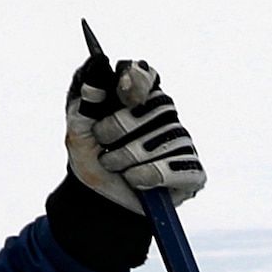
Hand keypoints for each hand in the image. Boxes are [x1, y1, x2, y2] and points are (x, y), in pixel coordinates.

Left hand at [62, 54, 205, 214]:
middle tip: (103, 143)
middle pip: (152, 107)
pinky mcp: (193, 172)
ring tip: (115, 167)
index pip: (145, 74)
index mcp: (138, 97)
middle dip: (118, 128)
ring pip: (159, 141)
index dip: (137, 80)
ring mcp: (182, 143)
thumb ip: (85, 102)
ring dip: (127, 158)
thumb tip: (95, 71)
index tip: (123, 93)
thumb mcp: (78, 130)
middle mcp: (165, 116)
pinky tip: (136, 181)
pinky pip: (173, 169)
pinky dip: (147, 177)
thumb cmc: (91, 157)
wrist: (99, 200)